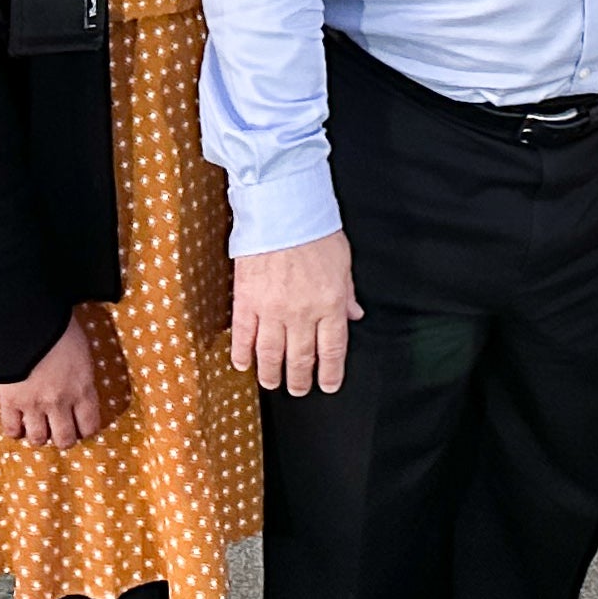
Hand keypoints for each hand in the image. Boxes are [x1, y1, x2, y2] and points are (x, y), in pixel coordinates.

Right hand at [0, 315, 109, 446]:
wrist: (29, 315)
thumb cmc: (60, 327)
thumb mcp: (83, 354)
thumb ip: (82, 379)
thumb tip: (79, 393)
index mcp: (83, 389)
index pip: (90, 426)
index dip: (85, 429)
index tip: (81, 426)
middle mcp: (60, 402)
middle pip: (65, 439)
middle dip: (63, 438)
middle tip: (59, 430)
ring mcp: (33, 403)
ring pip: (38, 439)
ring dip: (39, 436)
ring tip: (38, 427)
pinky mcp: (9, 400)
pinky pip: (11, 429)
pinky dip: (15, 430)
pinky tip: (18, 424)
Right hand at [231, 231, 359, 396]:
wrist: (283, 208)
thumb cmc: (316, 230)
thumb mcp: (343, 262)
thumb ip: (348, 293)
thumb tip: (355, 315)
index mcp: (330, 304)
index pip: (332, 350)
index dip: (330, 373)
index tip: (328, 386)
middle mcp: (302, 313)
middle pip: (301, 358)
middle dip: (300, 380)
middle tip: (298, 390)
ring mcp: (272, 309)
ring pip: (271, 354)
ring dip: (271, 374)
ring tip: (272, 383)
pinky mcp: (247, 299)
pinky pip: (243, 335)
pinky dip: (242, 353)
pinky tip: (243, 364)